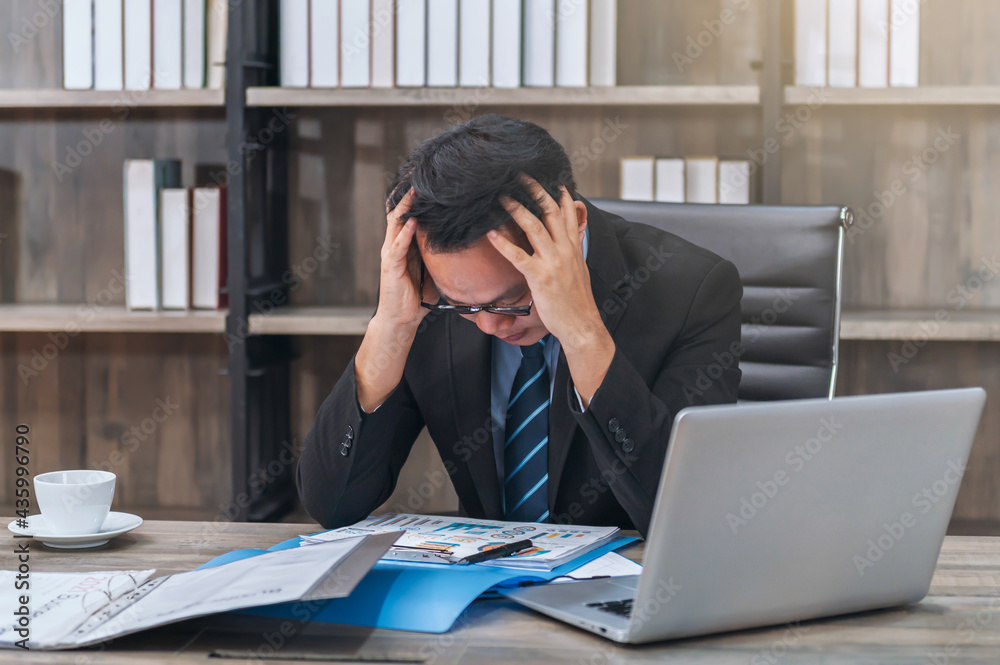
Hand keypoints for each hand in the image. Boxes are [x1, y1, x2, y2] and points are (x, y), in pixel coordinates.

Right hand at [376, 187, 433, 329]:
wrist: (400, 319)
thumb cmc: (415, 296)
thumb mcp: (431, 270)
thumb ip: (440, 256)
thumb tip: (463, 244)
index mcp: (404, 244)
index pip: (407, 214)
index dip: (414, 197)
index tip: (427, 180)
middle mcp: (394, 245)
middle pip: (399, 212)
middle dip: (408, 193)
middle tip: (418, 174)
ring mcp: (390, 255)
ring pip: (395, 224)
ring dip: (406, 207)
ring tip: (414, 190)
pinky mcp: (390, 268)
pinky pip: (397, 248)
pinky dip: (404, 234)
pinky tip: (412, 222)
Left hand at [487, 175, 606, 351]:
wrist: (582, 325)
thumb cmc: (577, 303)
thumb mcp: (578, 272)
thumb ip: (571, 254)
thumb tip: (567, 244)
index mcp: (574, 248)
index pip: (568, 213)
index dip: (560, 194)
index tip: (551, 179)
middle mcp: (565, 250)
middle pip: (550, 212)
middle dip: (535, 191)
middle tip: (521, 176)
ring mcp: (553, 262)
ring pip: (534, 227)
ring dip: (516, 209)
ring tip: (502, 197)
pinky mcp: (540, 277)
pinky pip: (519, 256)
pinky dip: (504, 244)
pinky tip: (492, 234)